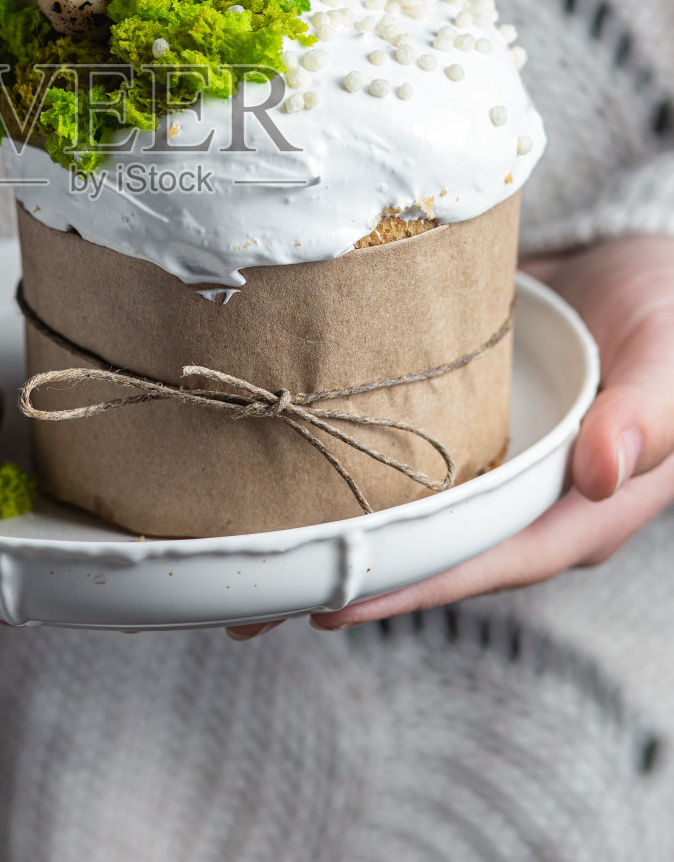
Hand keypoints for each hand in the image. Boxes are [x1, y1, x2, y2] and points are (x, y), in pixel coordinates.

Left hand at [227, 236, 673, 639]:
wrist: (648, 260)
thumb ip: (648, 416)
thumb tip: (602, 471)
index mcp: (581, 509)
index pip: (487, 560)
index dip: (412, 584)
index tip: (331, 601)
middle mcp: (523, 501)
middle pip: (426, 551)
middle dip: (341, 574)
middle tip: (243, 596)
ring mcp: (486, 465)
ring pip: (400, 509)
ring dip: (323, 527)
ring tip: (229, 547)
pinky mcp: (457, 425)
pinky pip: (396, 453)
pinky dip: (337, 462)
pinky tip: (269, 463)